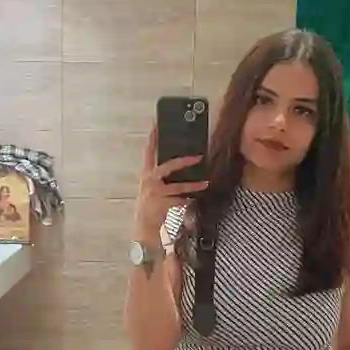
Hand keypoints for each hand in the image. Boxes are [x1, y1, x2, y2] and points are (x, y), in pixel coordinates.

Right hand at [133, 126, 207, 242]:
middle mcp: (149, 181)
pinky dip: (189, 201)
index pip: (148, 151)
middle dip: (183, 161)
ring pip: (178, 187)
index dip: (153, 137)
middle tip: (199, 157)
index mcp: (146, 174)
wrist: (144, 227)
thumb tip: (180, 163)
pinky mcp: (162, 205)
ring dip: (193, 186)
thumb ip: (161, 176)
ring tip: (206, 182)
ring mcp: (155, 193)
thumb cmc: (150, 205)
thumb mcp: (152, 187)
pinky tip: (196, 200)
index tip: (157, 122)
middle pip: (167, 166)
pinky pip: (180, 201)